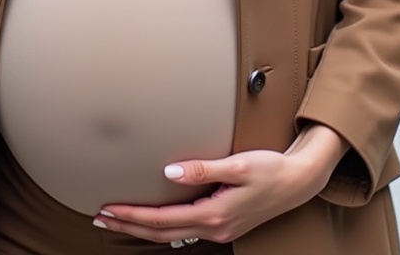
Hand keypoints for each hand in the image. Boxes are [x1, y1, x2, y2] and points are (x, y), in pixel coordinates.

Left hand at [92, 124, 348, 245]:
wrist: (299, 181)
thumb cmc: (271, 169)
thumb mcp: (239, 165)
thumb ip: (202, 169)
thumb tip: (168, 171)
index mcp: (213, 215)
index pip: (161, 219)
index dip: (132, 215)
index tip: (107, 209)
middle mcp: (214, 227)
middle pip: (161, 232)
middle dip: (129, 226)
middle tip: (100, 218)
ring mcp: (219, 229)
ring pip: (171, 234)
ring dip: (142, 227)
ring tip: (118, 219)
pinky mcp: (224, 224)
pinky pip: (185, 230)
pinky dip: (162, 226)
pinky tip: (154, 220)